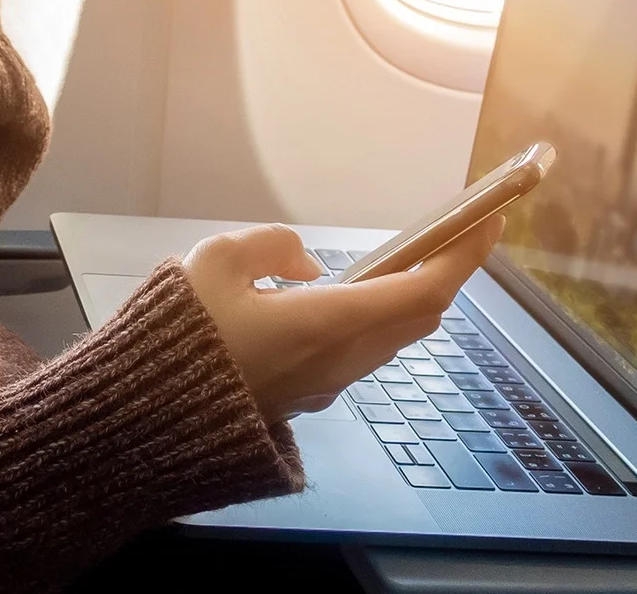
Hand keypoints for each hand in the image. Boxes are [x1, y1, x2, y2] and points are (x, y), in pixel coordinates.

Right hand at [183, 218, 501, 418]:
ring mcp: (326, 383)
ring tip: (416, 259)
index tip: (487, 220)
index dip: (464, 254)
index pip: (423, 288)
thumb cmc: (180, 339)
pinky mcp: (307, 396)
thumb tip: (306, 264)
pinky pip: (363, 353)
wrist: (149, 417)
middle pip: (421, 316)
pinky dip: (381, 319)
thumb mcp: (216, 262)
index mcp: (327, 323)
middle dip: (450, 271)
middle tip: (460, 232)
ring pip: (395, 337)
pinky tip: (358, 298)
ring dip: (415, 297)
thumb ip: (271, 246)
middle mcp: (341, 359)